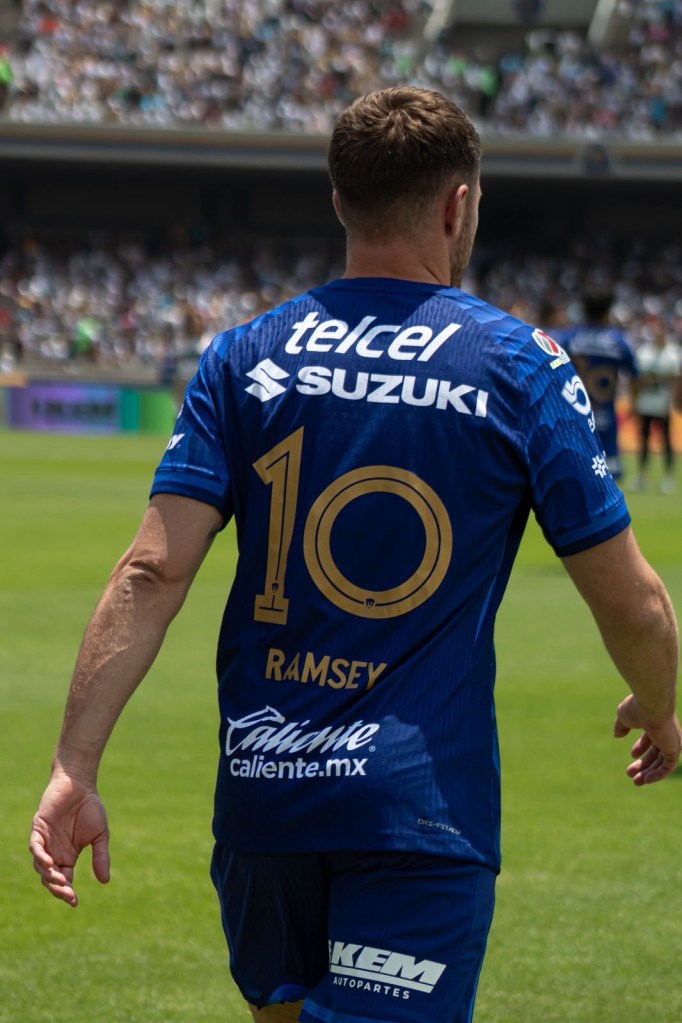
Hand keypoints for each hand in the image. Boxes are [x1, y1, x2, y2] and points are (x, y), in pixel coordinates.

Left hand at [29, 771, 109, 906]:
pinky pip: (35, 847)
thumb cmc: (90, 808)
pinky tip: (49, 863)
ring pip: (40, 866)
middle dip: (58, 889)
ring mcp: (45, 841)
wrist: (81, 784)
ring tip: (61, 881)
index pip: (63, 880)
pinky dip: (40, 857)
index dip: (66, 892)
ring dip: (49, 876)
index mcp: (68, 856)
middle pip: (50, 878)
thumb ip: (100, 856)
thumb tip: (104, 882)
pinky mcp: (39, 829)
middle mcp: (54, 852)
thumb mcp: (100, 836)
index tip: (74, 902)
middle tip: (68, 895)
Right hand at [613, 694, 681, 785]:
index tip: (632, 755)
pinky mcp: (675, 749)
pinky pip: (668, 767)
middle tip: (630, 774)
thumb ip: (621, 725)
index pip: (651, 739)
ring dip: (649, 773)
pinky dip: (658, 774)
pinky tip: (646, 780)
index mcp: (656, 723)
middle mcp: (667, 733)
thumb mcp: (624, 716)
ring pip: (662, 762)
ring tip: (636, 782)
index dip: (641, 748)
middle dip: (643, 764)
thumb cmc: (637, 708)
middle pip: (656, 753)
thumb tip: (617, 735)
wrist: (651, 705)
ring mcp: (672, 741)